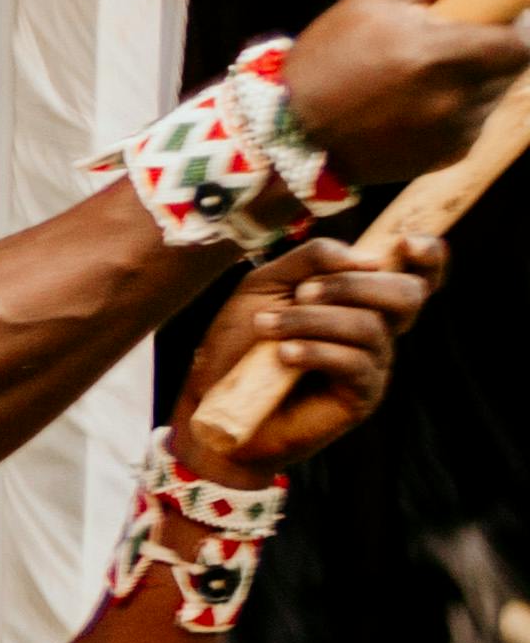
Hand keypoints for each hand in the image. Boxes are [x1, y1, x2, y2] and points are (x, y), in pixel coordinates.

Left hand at [176, 236, 430, 476]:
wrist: (215, 400)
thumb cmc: (241, 342)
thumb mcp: (266, 285)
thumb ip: (311, 259)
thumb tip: (365, 257)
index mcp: (360, 297)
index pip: (415, 273)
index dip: (427, 254)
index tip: (406, 241)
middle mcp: (377, 328)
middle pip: (407, 295)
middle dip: (355, 286)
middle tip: (302, 292)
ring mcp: (374, 363)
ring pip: (370, 326)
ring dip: (313, 320)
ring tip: (265, 327)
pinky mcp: (362, 396)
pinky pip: (356, 363)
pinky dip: (315, 351)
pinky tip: (282, 355)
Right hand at [277, 0, 528, 192]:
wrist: (291, 132)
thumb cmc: (329, 53)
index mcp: (434, 54)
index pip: (518, 43)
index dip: (514, 29)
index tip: (497, 21)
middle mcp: (452, 98)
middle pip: (511, 68)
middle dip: (490, 51)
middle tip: (452, 44)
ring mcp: (454, 132)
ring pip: (491, 94)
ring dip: (470, 79)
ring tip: (419, 79)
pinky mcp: (450, 155)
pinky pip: (472, 121)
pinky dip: (453, 110)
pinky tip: (411, 107)